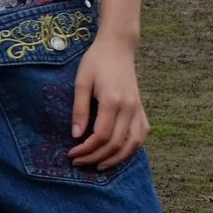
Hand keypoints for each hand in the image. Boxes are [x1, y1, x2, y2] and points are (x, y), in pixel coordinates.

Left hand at [68, 33, 148, 169]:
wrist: (118, 47)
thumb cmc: (96, 62)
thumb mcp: (81, 82)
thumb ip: (79, 109)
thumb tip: (76, 136)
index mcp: (113, 101)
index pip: (101, 136)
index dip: (86, 150)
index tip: (72, 154)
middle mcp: (129, 108)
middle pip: (116, 144)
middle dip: (96, 158)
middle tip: (79, 163)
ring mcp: (138, 109)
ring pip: (132, 144)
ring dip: (116, 159)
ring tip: (98, 166)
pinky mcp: (141, 109)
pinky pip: (141, 135)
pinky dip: (131, 149)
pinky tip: (118, 154)